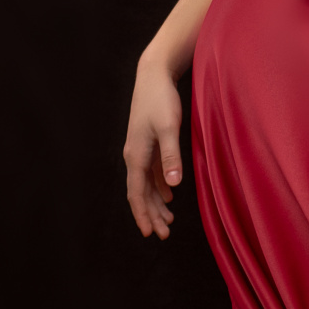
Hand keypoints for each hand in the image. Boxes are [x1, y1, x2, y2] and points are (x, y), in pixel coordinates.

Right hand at [124, 54, 183, 239]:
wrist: (153, 75)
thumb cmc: (161, 99)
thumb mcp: (168, 128)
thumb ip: (171, 157)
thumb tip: (173, 186)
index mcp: (136, 155)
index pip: (137, 193)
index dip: (143, 214)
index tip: (149, 233)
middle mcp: (134, 155)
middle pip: (141, 192)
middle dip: (151, 214)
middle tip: (163, 234)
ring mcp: (141, 149)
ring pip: (146, 183)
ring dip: (156, 202)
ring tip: (168, 220)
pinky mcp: (149, 142)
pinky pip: (152, 172)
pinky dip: (159, 185)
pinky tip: (169, 194)